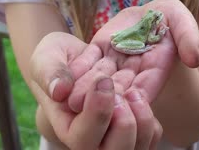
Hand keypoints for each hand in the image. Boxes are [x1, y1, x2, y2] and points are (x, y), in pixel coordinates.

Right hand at [30, 33, 162, 148]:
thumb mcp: (46, 58)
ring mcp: (116, 138)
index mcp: (68, 127)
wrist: (79, 59)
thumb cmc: (59, 61)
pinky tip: (138, 96)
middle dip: (123, 123)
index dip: (98, 113)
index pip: (84, 138)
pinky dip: (150, 117)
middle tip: (119, 92)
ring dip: (142, 119)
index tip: (103, 81)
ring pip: (138, 146)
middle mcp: (93, 140)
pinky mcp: (135, 131)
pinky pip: (152, 135)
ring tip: (133, 93)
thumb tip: (59, 91)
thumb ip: (49, 72)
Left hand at [67, 0, 198, 109]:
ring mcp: (114, 61)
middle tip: (91, 105)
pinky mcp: (98, 50)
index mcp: (156, 68)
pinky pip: (88, 61)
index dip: (136, 94)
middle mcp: (133, 71)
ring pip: (100, 77)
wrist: (150, 11)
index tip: (126, 98)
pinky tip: (66, 78)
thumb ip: (190, 37)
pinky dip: (78, 69)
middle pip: (119, 86)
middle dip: (105, 97)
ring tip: (73, 99)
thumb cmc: (169, 17)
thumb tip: (195, 59)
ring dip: (87, 88)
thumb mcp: (182, 20)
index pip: (147, 85)